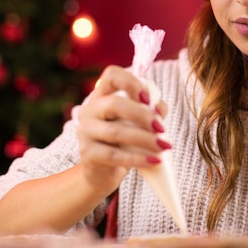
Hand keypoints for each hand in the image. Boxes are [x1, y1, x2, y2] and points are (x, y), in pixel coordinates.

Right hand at [75, 65, 168, 194]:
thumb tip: (159, 109)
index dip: (130, 82)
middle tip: (161, 128)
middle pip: (114, 104)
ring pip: (116, 132)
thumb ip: (151, 110)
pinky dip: (138, 158)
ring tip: (163, 146)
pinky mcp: (87, 154)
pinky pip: (115, 156)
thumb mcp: (137, 122)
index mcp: (101, 95)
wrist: (103, 172)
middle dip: (142, 114)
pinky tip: (154, 161)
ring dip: (145, 138)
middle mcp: (89, 110)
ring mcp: (85, 132)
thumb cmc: (125, 141)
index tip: (148, 98)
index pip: (111, 75)